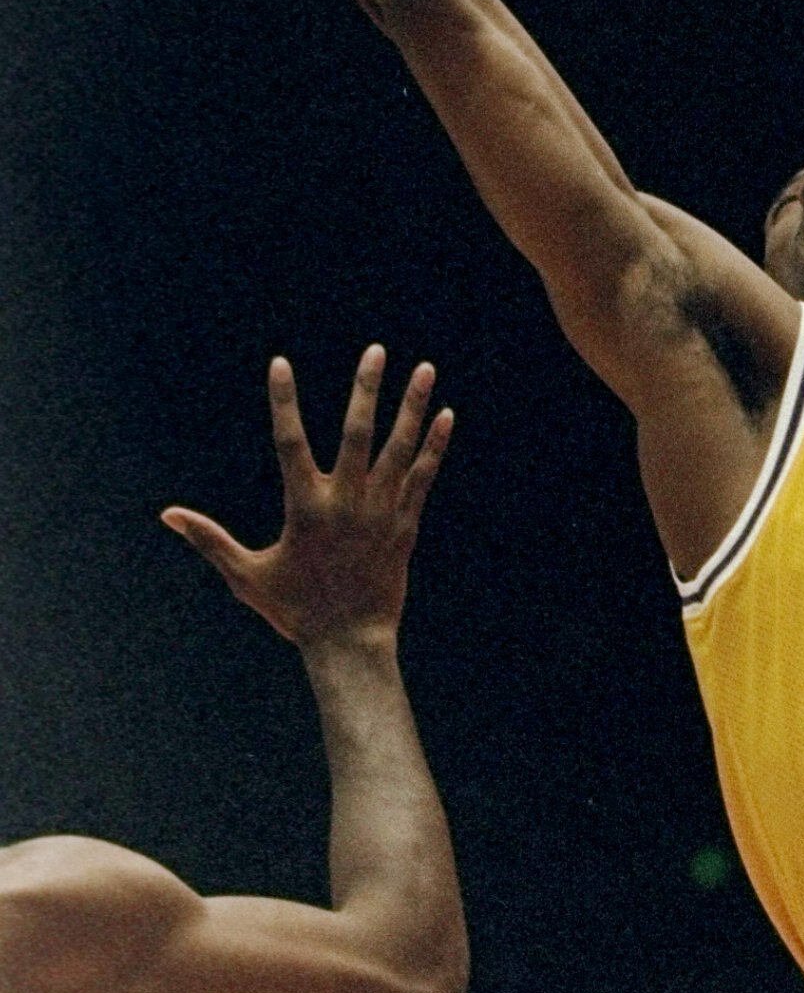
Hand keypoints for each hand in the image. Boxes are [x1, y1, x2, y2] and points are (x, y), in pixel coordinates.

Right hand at [162, 350, 453, 648]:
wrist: (350, 642)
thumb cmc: (294, 610)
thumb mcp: (246, 575)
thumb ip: (209, 539)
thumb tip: (168, 514)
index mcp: (305, 508)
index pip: (289, 442)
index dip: (284, 402)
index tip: (280, 363)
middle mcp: (346, 503)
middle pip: (358, 434)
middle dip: (367, 389)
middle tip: (376, 350)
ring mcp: (380, 512)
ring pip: (399, 449)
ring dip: (412, 407)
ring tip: (426, 368)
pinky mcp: (405, 525)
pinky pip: (423, 477)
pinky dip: (435, 446)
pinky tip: (447, 416)